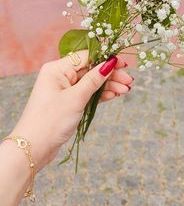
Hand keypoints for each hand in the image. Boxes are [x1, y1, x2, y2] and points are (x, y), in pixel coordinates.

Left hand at [10, 51, 132, 171]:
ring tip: (126, 90)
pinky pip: (87, 94)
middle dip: (110, 75)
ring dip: (108, 86)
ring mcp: (64, 90)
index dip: (106, 59)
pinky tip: (114, 95)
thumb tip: (110, 62)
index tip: (124, 64)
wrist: (32, 148)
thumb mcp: (75, 98)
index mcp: (57, 69)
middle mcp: (60, 76)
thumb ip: (94, 79)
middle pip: (91, 69)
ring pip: (91, 82)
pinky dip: (100, 95)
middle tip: (129, 81)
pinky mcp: (68, 103)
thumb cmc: (51, 120)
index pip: (86, 56)